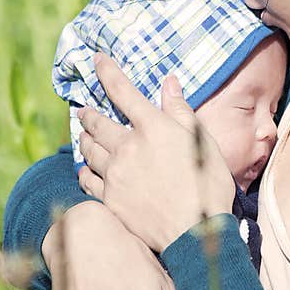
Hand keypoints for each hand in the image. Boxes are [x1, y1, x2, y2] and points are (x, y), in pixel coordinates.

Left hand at [77, 53, 235, 251]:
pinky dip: (84, 171)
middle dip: (89, 113)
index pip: (123, 91)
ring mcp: (115, 174)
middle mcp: (128, 147)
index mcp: (152, 128)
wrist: (196, 231)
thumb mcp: (203, 141)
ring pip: (89, 151)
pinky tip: (84, 170)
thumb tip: (169, 83)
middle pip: (97, 123)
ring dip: (84, 140)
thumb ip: (181, 111)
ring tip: (82, 136)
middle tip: (83, 111)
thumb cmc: (208, 184)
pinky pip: (87, 180)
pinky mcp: (110, 199)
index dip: (107, 71)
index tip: (96, 59)